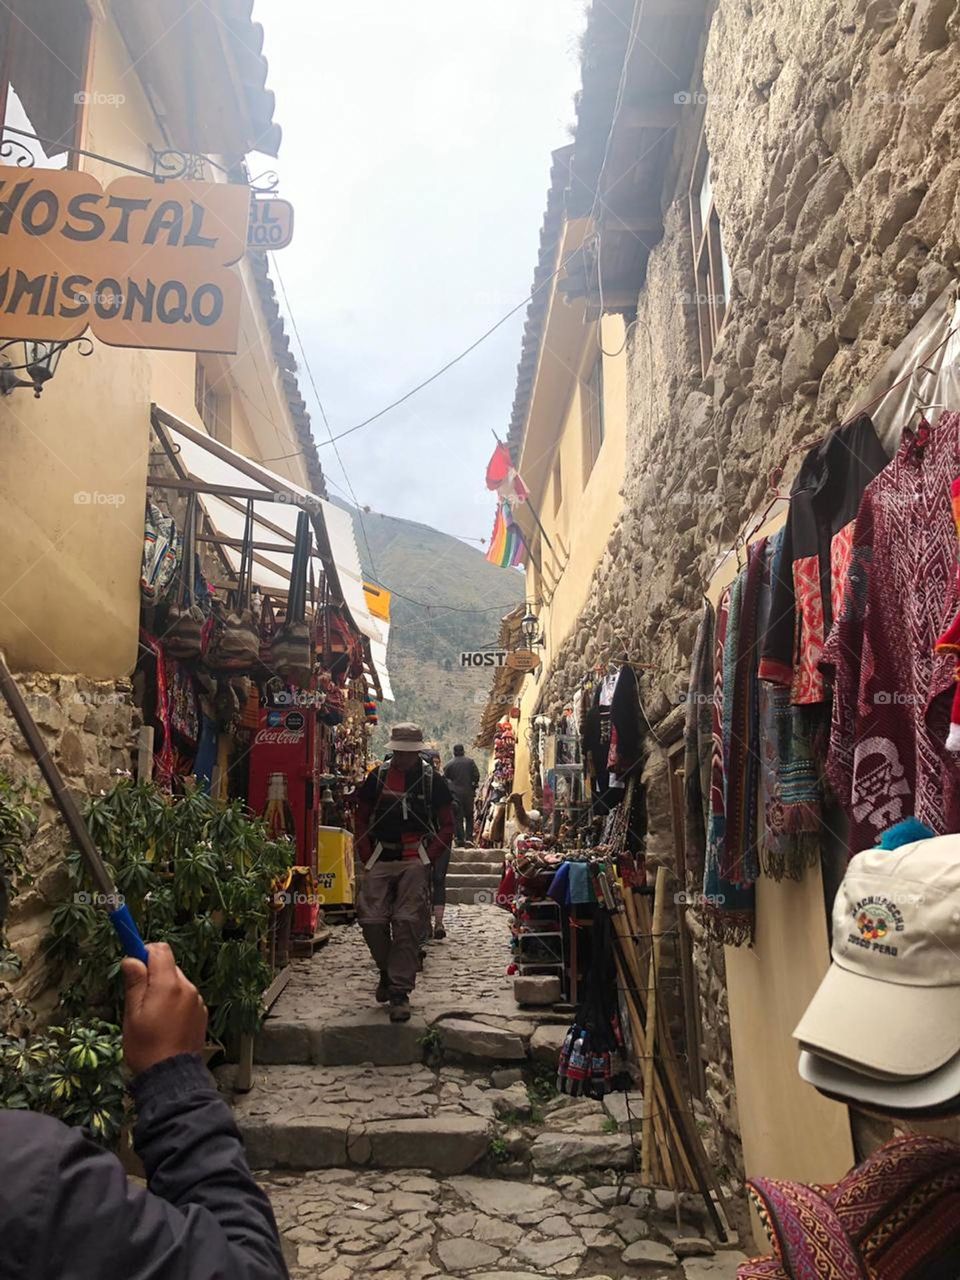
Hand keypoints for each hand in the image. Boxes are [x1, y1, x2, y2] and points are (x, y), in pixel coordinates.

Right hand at [121, 942, 207, 1076]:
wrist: (172, 1077)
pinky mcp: (201, 1013)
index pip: (161, 950)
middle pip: (169, 966)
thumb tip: (132, 959)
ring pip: (177, 982)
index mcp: (169, 984)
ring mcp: (197, 1001)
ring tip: (151, 1015)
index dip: (145, 951)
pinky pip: (185, 997)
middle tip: (138, 997)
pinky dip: (175, 1002)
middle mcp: (187, 988)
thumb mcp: (132, 1014)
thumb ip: (135, 983)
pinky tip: (165, 1023)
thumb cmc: (146, 1047)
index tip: (133, 961)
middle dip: (153, 974)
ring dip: (164, 989)